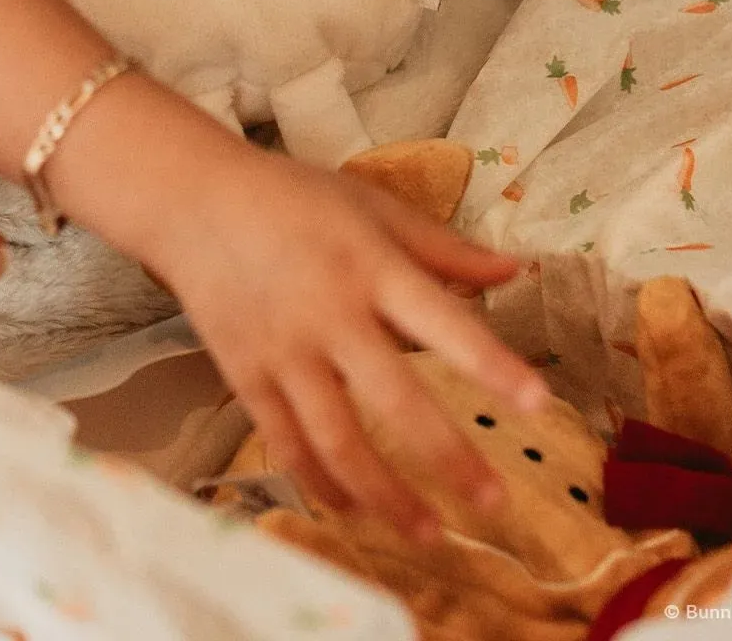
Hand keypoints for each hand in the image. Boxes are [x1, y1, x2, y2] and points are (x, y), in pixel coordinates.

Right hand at [44, 80, 543, 538]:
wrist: (193, 201)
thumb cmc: (293, 199)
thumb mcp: (370, 206)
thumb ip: (443, 247)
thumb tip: (515, 273)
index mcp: (369, 264)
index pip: (440, 319)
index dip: (489, 363)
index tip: (538, 402)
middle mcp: (328, 313)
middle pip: (393, 399)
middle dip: (447, 457)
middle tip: (494, 503)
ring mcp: (284, 352)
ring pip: (338, 441)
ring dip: (386, 495)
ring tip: (430, 533)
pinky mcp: (247, 376)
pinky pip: (288, 445)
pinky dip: (322, 485)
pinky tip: (354, 511)